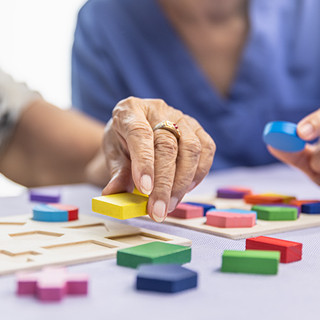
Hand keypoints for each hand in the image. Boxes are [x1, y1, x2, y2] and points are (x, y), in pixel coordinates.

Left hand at [101, 97, 215, 220]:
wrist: (132, 133)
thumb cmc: (122, 144)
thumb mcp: (112, 156)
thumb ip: (117, 174)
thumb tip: (114, 194)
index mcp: (130, 110)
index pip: (140, 134)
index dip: (144, 163)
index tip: (145, 189)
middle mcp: (157, 109)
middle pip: (167, 145)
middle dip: (164, 184)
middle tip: (158, 210)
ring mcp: (180, 116)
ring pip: (191, 149)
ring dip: (182, 183)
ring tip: (169, 206)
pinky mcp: (197, 128)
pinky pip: (206, 150)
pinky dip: (198, 174)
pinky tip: (185, 191)